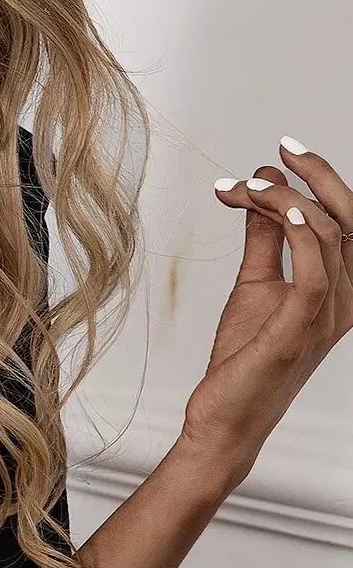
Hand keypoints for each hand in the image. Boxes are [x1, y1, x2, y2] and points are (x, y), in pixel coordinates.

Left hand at [182, 137, 352, 485]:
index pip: (348, 221)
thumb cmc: (246, 359)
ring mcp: (327, 317)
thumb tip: (261, 191)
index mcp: (342, 288)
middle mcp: (345, 300)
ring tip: (245, 187)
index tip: (280, 153)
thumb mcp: (255, 285)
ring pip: (328, 236)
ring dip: (285, 201)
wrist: (225, 417)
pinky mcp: (300, 329)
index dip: (323, 180)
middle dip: (319, 176)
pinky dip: (300, 234)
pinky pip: (316, 271)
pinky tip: (276, 211)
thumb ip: (264, 240)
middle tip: (281, 150)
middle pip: (351, 221)